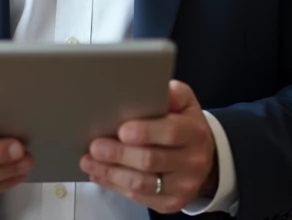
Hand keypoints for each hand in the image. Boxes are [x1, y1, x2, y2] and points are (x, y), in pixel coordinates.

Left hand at [80, 80, 217, 213]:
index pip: (170, 133)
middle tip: (95, 146)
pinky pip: (138, 197)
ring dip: (110, 173)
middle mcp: (193, 162)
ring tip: (88, 161)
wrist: (202, 157)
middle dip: (118, 154)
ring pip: (141, 183)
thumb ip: (170, 93)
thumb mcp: (184, 102)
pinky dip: (114, 185)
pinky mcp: (170, 203)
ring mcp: (182, 186)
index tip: (121, 130)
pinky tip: (100, 174)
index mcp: (195, 133)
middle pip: (150, 161)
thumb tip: (149, 88)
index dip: (145, 132)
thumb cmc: (184, 124)